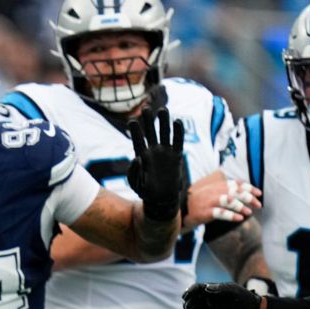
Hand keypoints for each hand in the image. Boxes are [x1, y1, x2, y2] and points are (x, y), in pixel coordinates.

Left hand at [127, 106, 185, 222]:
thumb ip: (133, 172)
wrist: (161, 199)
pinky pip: (178, 142)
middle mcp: (153, 151)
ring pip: (164, 134)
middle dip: (149, 121)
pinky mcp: (176, 156)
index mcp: (141, 156)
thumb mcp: (135, 184)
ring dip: (164, 122)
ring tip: (163, 109)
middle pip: (151, 133)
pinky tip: (177, 122)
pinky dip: (178, 133)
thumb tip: (136, 158)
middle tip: (146, 108)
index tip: (132, 121)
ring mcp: (165, 153)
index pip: (137, 141)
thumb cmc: (145, 191)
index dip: (135, 131)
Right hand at [182, 282, 262, 308]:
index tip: (186, 297)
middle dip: (188, 304)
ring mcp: (206, 308)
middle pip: (191, 299)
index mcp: (211, 289)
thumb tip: (206, 288)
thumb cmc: (243, 296)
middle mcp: (206, 298)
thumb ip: (221, 288)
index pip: (196, 288)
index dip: (189, 291)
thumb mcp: (234, 289)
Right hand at [186, 176, 260, 224]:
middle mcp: (214, 191)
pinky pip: (220, 213)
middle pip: (235, 192)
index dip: (249, 188)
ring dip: (241, 206)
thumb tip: (242, 192)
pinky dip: (231, 215)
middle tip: (258, 205)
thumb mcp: (211, 191)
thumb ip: (224, 190)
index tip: (259, 193)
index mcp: (217, 185)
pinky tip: (239, 218)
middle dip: (249, 198)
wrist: (180, 209)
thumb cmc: (198, 201)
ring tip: (249, 212)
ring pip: (229, 201)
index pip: (236, 183)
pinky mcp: (205, 212)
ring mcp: (209, 201)